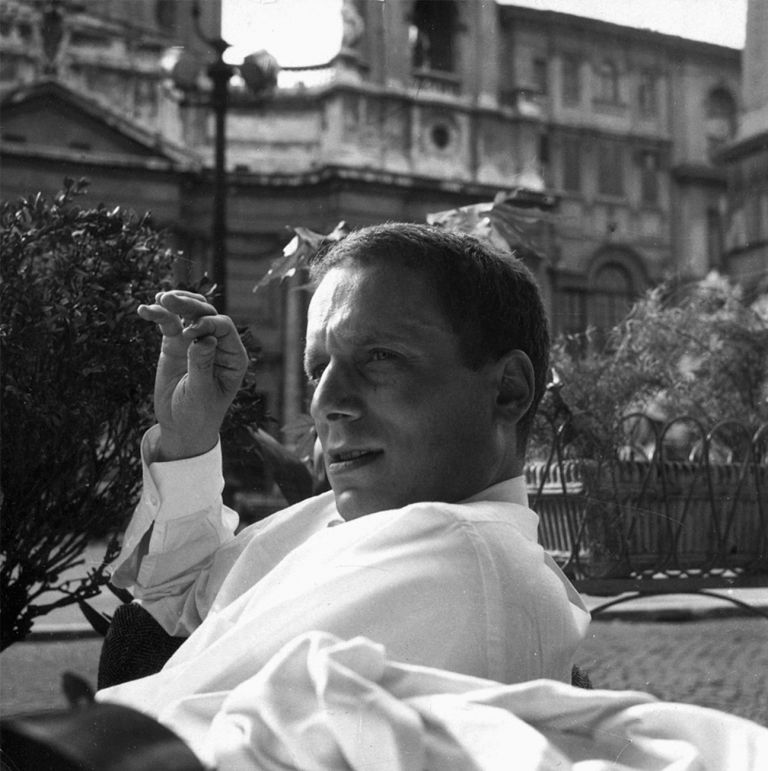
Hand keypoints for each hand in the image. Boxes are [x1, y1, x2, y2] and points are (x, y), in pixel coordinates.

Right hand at [137, 290, 247, 460]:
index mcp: (232, 356)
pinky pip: (168, 324)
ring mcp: (195, 342)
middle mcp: (217, 344)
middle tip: (169, 300)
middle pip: (206, 314)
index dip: (207, 323)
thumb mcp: (201, 393)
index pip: (223, 327)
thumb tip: (205, 339)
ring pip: (188, 314)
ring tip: (160, 298)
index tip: (189, 334)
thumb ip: (202, 366)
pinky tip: (145, 310)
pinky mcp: (175, 345)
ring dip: (175, 303)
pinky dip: (158, 315)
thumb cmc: (199, 414)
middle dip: (189, 305)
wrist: (181, 427)